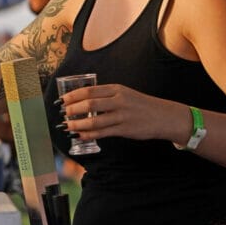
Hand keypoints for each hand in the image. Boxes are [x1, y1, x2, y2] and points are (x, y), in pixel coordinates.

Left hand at [58, 83, 189, 143]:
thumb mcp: (124, 93)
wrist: (164, 116)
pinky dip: (88, 135)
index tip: (61, 100)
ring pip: (94, 121)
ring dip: (77, 124)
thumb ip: (105, 95)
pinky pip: (103, 133)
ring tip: (67, 126)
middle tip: (62, 114)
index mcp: (117, 89)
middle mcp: (119, 101)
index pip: (89, 91)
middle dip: (72, 110)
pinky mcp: (125, 130)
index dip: (72, 96)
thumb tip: (80, 100)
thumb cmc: (140, 104)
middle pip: (90, 104)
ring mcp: (122, 116)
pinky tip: (79, 135)